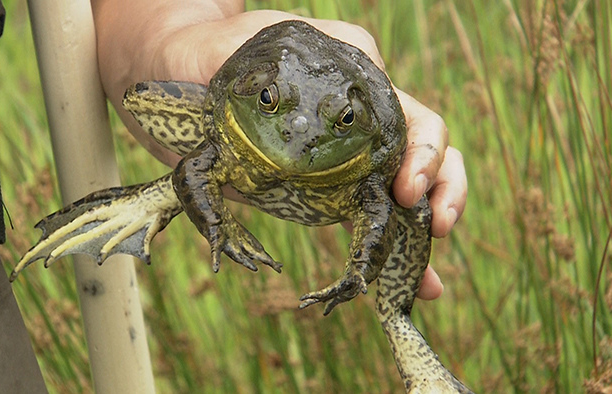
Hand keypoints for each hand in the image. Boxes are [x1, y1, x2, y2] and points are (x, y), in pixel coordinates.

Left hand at [92, 1, 466, 299]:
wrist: (172, 75)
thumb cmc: (200, 54)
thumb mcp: (225, 50)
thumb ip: (252, 68)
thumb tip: (272, 97)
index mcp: (347, 75)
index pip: (403, 108)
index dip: (419, 149)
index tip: (405, 187)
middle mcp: (356, 114)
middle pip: (421, 144)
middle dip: (439, 184)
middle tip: (433, 224)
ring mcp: (342, 153)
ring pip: (403, 184)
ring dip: (425, 226)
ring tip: (428, 277)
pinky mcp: (323, 187)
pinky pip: (366, 216)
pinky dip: (390, 250)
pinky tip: (413, 284)